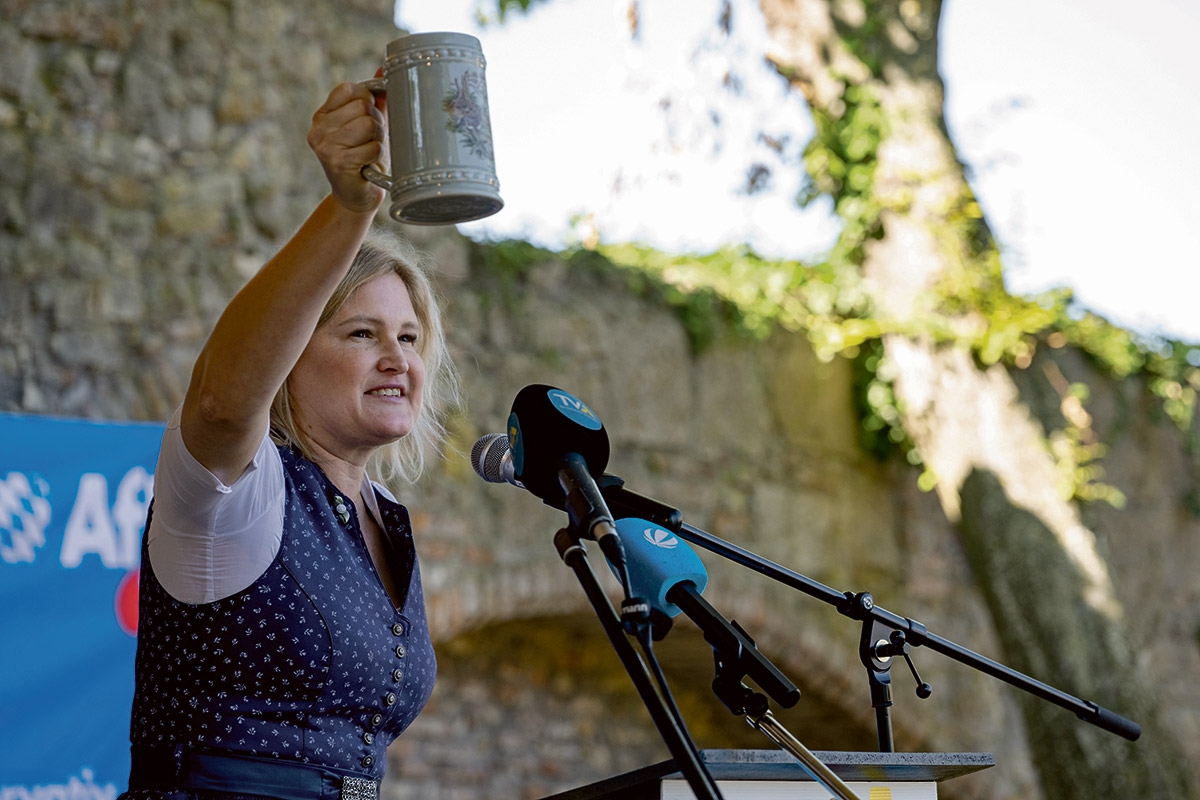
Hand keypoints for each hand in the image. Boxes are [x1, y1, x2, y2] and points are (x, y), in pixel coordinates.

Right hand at [307, 81, 387, 213]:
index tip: (367, 118)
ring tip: (368, 153)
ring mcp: (325, 145)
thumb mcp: (369, 125)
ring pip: (369, 125)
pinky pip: (372, 147)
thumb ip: (375, 98)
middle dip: (376, 124)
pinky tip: (367, 165)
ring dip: (378, 140)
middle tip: (369, 142)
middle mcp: (318, 128)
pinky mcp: (337, 162)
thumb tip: (386, 67)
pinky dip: (377, 156)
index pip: (349, 89)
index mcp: (322, 115)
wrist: (357, 197)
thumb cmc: (364, 159)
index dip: (367, 101)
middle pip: (363, 107)